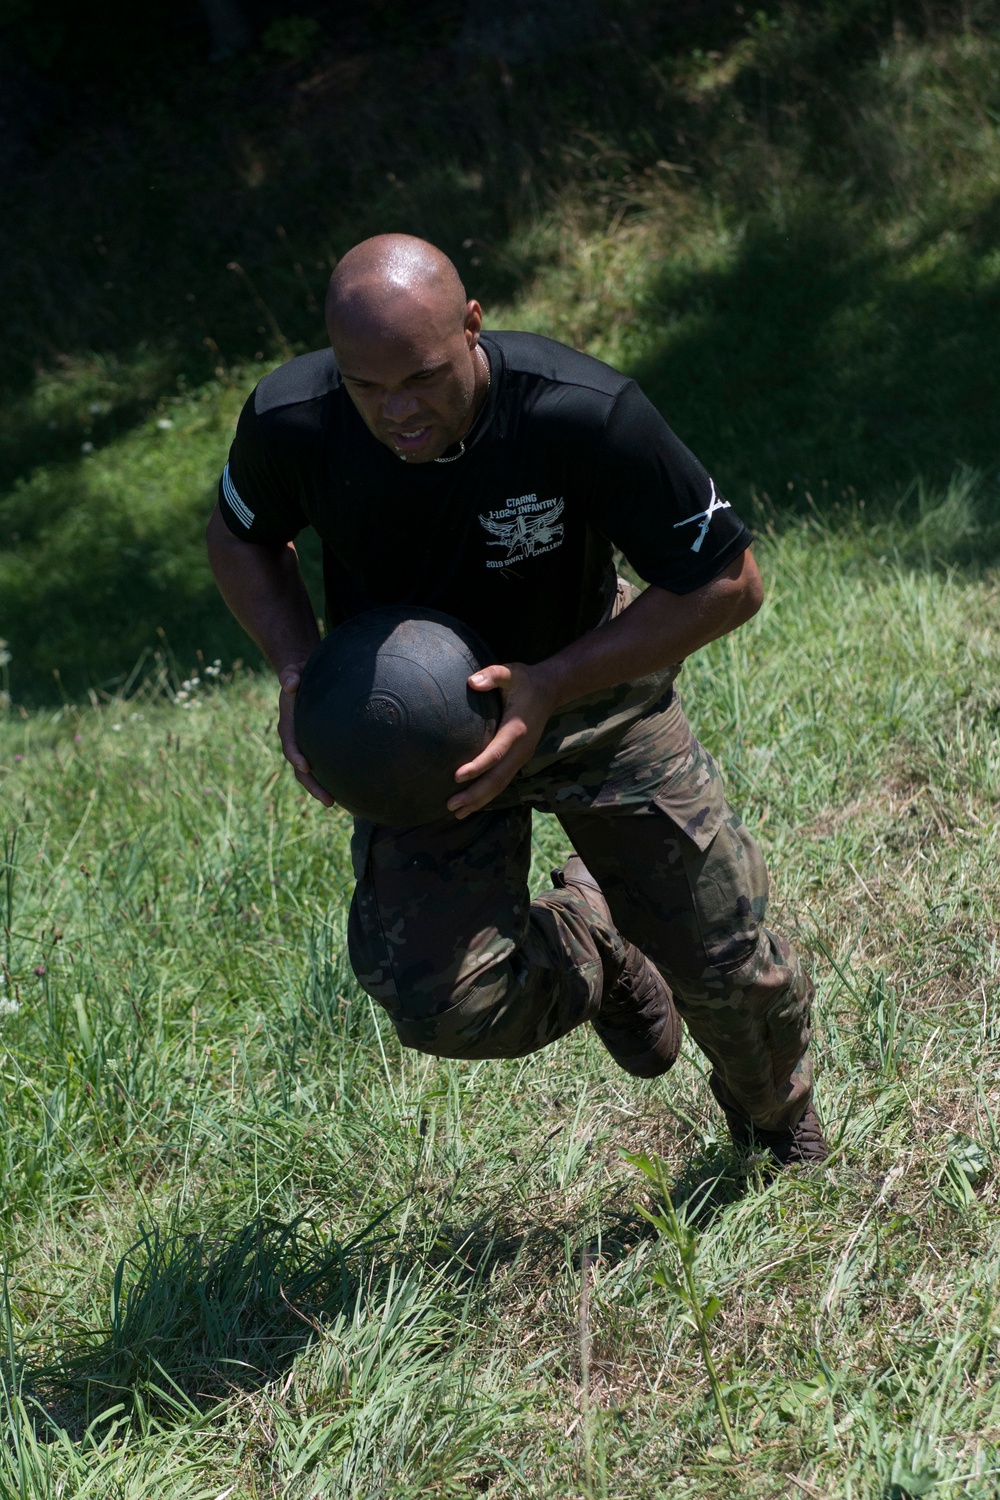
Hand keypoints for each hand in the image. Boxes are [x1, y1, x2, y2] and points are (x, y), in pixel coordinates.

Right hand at [277, 666, 334, 807]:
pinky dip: (331, 779)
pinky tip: (349, 789)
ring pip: (311, 774)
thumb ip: (290, 674)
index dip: (296, 756)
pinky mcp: (318, 747)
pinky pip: (323, 766)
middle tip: (329, 801)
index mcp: (289, 724)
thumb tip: (290, 683)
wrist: (304, 679)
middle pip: (300, 770)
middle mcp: (295, 739)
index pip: (290, 744)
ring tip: (337, 804)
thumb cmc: (302, 674)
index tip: (306, 766)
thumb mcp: (294, 670)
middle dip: (313, 786)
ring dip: (321, 789)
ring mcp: (306, 746)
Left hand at [447, 662, 555, 818]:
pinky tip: (472, 803)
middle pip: (498, 778)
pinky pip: (503, 780)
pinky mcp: (519, 758)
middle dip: (475, 794)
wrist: (550, 690)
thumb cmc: (524, 680)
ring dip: (479, 800)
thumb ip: (493, 675)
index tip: (456, 776)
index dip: (477, 766)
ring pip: (501, 784)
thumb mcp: (510, 672)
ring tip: (457, 812)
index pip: (496, 753)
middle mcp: (521, 748)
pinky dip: (487, 794)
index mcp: (516, 730)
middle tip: (451, 806)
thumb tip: (473, 682)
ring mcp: (522, 756)